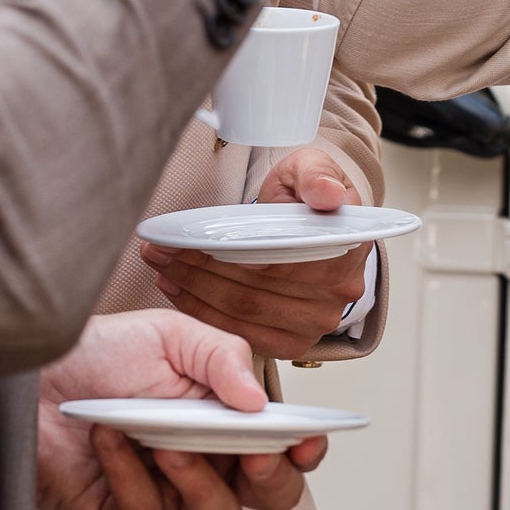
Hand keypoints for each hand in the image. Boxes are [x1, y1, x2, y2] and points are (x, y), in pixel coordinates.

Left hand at [35, 309, 325, 509]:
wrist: (32, 376)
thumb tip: (257, 399)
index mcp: (229, 420)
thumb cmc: (102, 355)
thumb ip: (222, 356)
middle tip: (255, 454)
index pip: (284, 447)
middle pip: (266, 497)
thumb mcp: (171, 336)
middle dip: (270, 480)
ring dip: (198, 481)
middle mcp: (207, 462)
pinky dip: (129, 475)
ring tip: (170, 444)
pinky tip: (112, 438)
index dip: (304, 450)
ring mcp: (167, 495)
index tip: (307, 438)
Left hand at [140, 145, 374, 357]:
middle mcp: (338, 293)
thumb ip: (316, 175)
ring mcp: (317, 322)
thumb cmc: (306, 195)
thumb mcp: (310, 167)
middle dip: (200, 271)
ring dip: (196, 294)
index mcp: (347, 248)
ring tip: (164, 267)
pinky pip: (243, 335)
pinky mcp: (294, 342)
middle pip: (257, 291)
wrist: (308, 221)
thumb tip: (328, 194)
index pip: (283, 261)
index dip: (232, 255)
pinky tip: (181, 293)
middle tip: (162, 251)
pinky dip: (206, 316)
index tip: (192, 240)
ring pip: (244, 314)